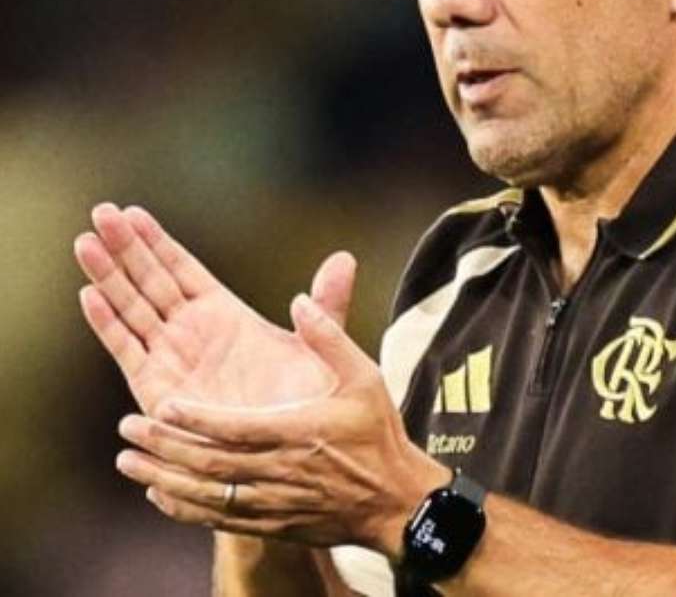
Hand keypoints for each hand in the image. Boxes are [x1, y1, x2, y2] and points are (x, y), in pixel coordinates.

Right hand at [75, 203, 353, 414]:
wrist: (291, 456)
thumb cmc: (306, 404)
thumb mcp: (319, 345)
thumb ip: (327, 303)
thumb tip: (345, 258)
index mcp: (225, 314)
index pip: (183, 268)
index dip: (158, 241)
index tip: (132, 212)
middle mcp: (192, 332)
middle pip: (150, 280)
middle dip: (125, 247)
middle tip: (100, 212)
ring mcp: (172, 358)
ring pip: (133, 308)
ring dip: (108, 276)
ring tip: (85, 242)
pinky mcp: (158, 388)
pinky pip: (128, 349)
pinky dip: (109, 323)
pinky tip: (90, 294)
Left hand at [113, 294, 445, 555]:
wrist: (394, 500)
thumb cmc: (378, 436)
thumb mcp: (364, 376)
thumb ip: (330, 337)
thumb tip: (300, 302)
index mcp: (297, 432)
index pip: (235, 427)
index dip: (197, 417)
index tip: (165, 403)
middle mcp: (278, 470)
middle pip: (209, 462)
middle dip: (165, 445)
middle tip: (130, 428)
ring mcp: (271, 502)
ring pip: (205, 493)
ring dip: (162, 477)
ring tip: (129, 461)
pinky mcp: (270, 524)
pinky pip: (217, 519)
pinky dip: (184, 508)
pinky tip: (161, 496)